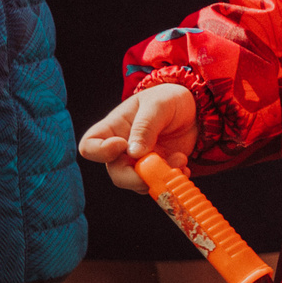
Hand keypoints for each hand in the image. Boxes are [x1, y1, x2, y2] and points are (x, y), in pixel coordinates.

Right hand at [80, 84, 199, 191]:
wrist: (192, 109)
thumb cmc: (167, 99)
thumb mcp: (158, 105)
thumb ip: (145, 126)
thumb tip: (134, 153)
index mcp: (113, 128)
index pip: (89, 146)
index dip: (101, 151)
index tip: (122, 144)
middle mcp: (123, 148)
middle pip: (116, 173)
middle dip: (136, 178)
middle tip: (156, 170)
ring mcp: (141, 161)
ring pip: (139, 182)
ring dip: (160, 178)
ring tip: (179, 161)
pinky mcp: (159, 169)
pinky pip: (160, 183)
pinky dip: (172, 179)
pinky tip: (183, 165)